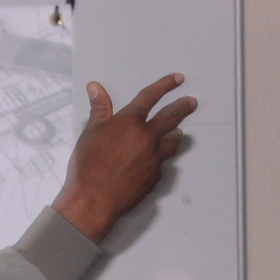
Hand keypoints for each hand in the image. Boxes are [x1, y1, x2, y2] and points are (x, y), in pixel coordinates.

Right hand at [52, 74, 196, 241]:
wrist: (93, 199)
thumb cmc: (88, 167)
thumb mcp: (89, 132)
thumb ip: (99, 109)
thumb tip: (96, 88)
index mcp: (130, 122)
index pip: (151, 96)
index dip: (166, 85)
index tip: (177, 79)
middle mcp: (147, 137)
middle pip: (172, 116)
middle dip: (184, 107)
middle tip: (191, 103)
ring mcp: (154, 158)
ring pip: (173, 141)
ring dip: (177, 134)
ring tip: (178, 132)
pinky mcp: (155, 176)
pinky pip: (163, 163)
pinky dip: (162, 158)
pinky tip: (158, 159)